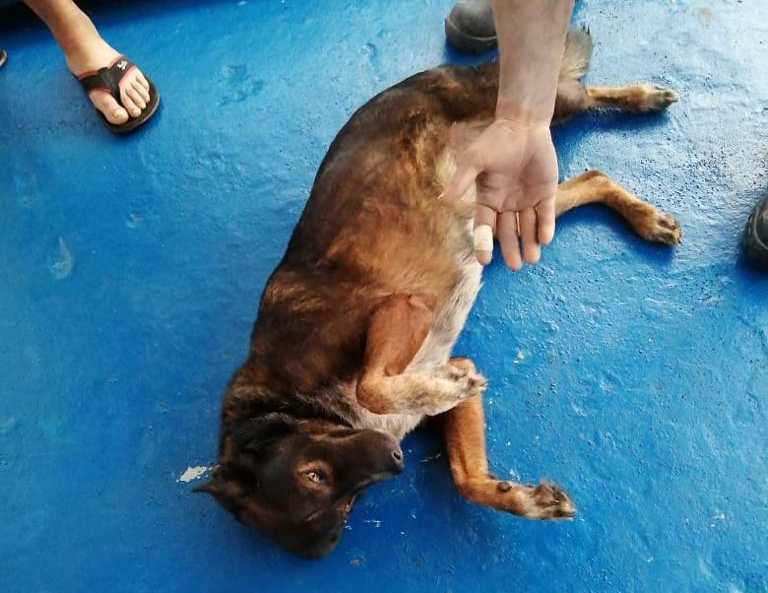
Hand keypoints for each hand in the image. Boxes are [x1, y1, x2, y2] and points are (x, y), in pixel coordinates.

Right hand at [442, 118, 557, 268]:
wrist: (523, 125)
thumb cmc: (495, 141)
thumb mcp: (474, 160)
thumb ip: (460, 181)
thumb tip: (441, 201)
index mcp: (488, 199)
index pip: (484, 227)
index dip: (484, 244)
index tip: (484, 261)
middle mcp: (506, 204)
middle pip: (507, 233)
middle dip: (511, 250)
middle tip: (515, 266)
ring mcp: (526, 200)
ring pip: (527, 228)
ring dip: (529, 243)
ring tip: (531, 259)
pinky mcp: (545, 193)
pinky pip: (545, 214)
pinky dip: (545, 227)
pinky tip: (545, 239)